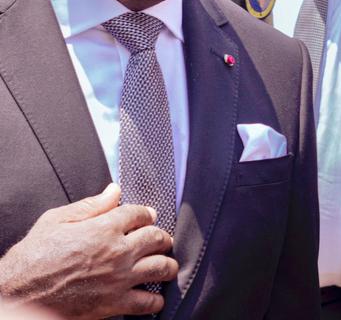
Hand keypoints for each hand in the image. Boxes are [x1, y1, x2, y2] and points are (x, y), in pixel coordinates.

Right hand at [0, 184, 177, 319]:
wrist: (19, 292)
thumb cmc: (33, 256)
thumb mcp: (56, 220)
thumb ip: (91, 205)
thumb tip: (114, 191)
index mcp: (104, 228)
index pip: (140, 214)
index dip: (145, 214)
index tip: (147, 217)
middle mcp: (118, 252)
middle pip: (157, 238)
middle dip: (161, 237)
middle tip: (160, 241)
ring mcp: (119, 279)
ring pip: (161, 268)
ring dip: (167, 265)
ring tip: (165, 266)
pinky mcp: (114, 303)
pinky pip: (148, 303)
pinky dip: (155, 301)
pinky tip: (154, 297)